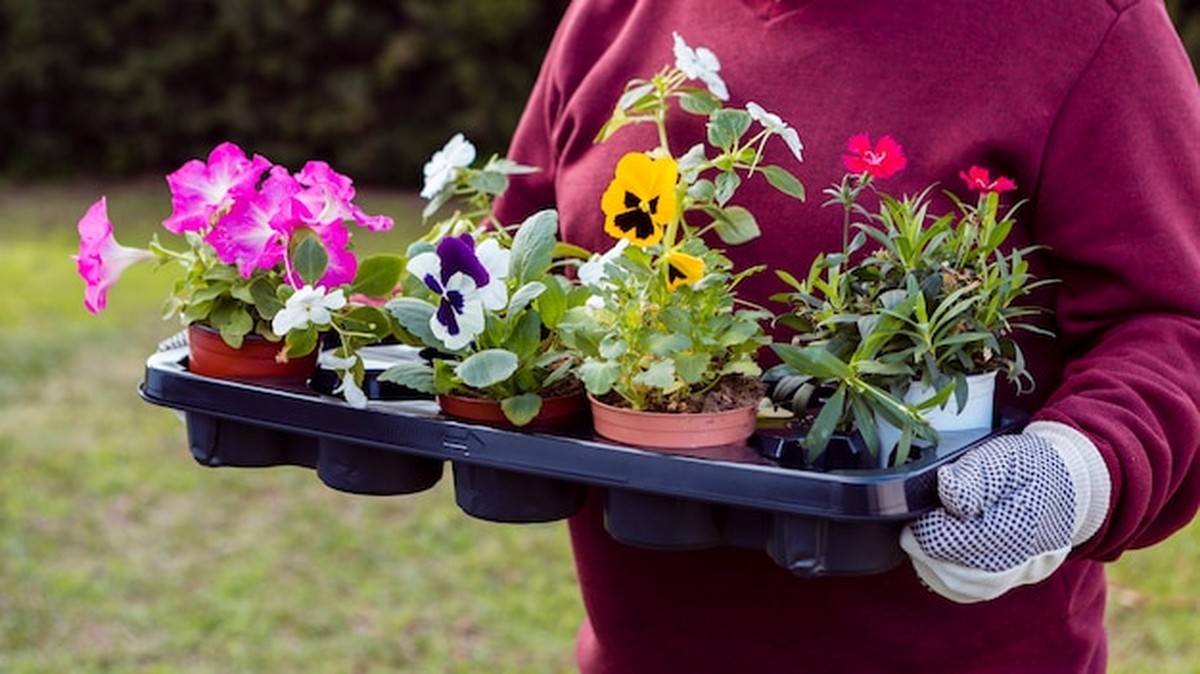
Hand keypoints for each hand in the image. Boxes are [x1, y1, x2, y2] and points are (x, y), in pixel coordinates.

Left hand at [900, 423, 1108, 602]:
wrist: (1066, 486)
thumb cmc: (1029, 466)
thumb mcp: (1003, 458)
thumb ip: (973, 477)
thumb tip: (947, 488)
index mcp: (1017, 527)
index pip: (953, 542)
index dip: (927, 528)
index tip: (918, 511)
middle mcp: (1020, 560)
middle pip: (953, 572)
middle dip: (924, 549)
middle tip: (914, 526)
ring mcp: (1016, 575)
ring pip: (958, 587)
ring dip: (930, 566)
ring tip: (923, 538)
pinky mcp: (1007, 580)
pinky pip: (968, 591)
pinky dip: (944, 578)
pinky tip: (934, 557)